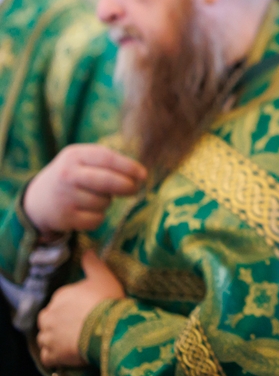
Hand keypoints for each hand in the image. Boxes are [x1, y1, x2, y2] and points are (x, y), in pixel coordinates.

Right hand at [23, 145, 146, 234]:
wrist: (39, 199)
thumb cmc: (73, 176)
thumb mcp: (83, 160)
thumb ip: (108, 163)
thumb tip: (140, 175)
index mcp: (74, 155)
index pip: (107, 158)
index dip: (129, 167)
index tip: (143, 175)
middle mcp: (67, 175)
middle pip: (107, 181)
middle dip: (126, 186)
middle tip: (134, 189)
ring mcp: (64, 197)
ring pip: (103, 202)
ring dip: (106, 202)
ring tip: (93, 197)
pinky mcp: (64, 217)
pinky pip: (96, 220)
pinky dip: (98, 217)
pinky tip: (86, 211)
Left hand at [37, 250, 124, 367]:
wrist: (107, 329)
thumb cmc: (106, 301)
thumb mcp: (104, 276)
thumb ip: (93, 263)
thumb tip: (88, 250)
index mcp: (60, 296)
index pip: (61, 301)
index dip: (73, 306)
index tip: (86, 310)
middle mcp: (49, 315)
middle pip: (48, 319)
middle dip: (57, 323)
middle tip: (77, 327)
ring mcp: (49, 336)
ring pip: (46, 338)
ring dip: (54, 340)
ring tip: (71, 342)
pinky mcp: (52, 354)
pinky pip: (49, 357)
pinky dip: (55, 356)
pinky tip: (67, 356)